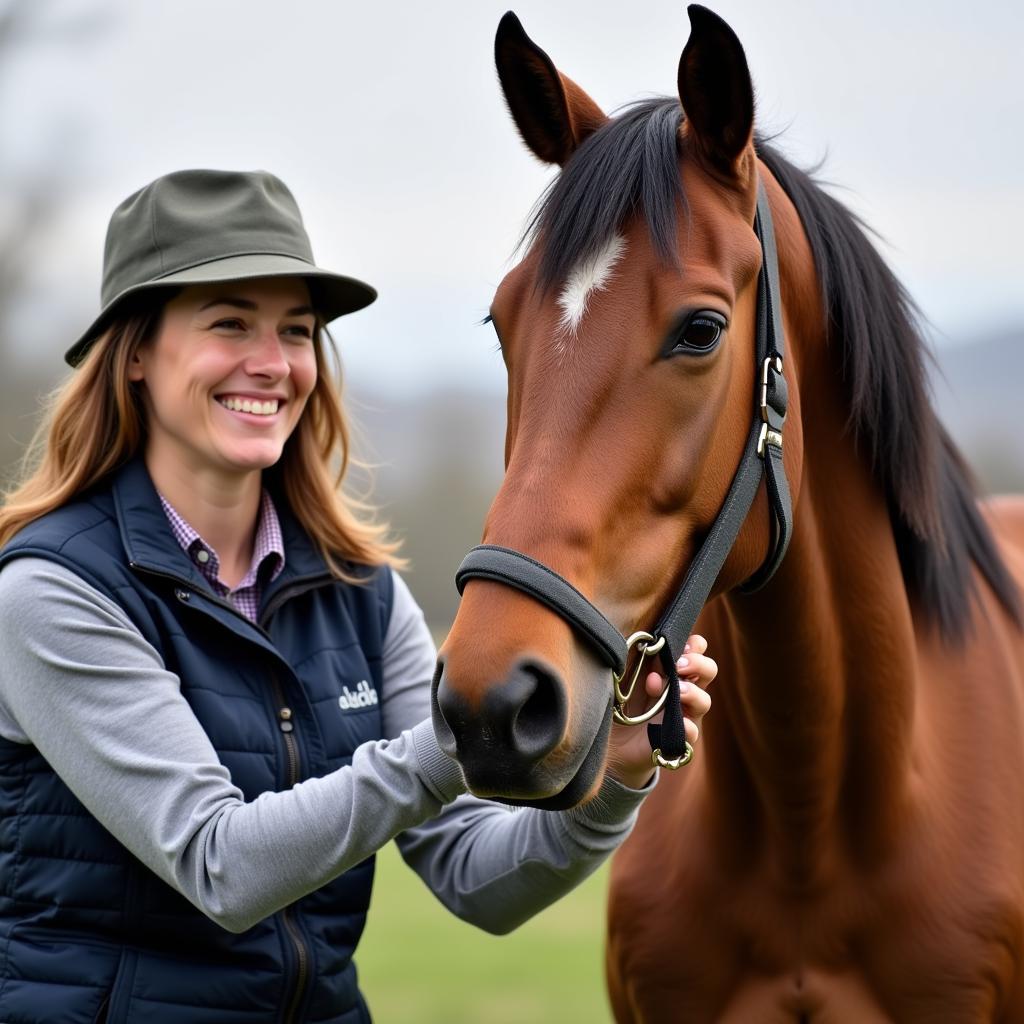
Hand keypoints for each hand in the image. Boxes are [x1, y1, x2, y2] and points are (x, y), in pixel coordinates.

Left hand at [605, 634, 715, 789]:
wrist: (615, 744)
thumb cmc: (622, 703)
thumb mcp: (626, 677)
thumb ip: (636, 661)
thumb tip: (643, 646)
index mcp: (673, 671)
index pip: (696, 650)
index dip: (694, 644)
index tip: (680, 644)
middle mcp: (684, 691)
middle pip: (709, 670)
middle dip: (698, 663)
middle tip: (679, 665)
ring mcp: (685, 715)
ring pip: (704, 701)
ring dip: (692, 692)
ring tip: (678, 691)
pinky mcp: (678, 740)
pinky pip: (692, 734)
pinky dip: (688, 727)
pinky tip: (680, 723)